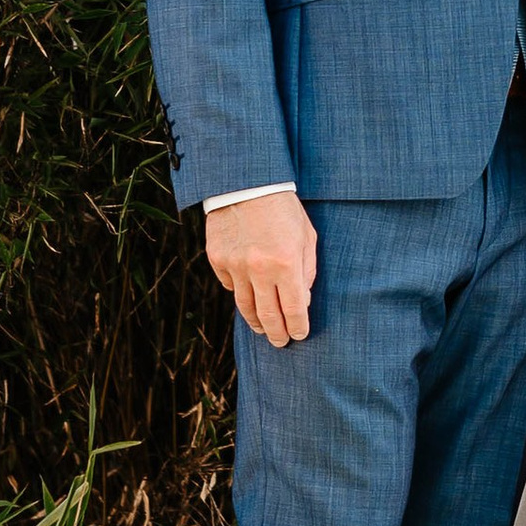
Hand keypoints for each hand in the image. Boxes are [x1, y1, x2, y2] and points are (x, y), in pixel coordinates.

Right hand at [208, 189, 316, 343]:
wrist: (248, 183)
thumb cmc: (284, 209)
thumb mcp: (306, 236)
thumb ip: (307, 271)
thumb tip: (303, 302)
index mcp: (286, 263)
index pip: (293, 309)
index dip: (298, 327)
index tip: (300, 335)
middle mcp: (259, 269)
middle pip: (268, 316)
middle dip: (277, 334)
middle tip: (281, 342)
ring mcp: (235, 266)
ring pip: (245, 307)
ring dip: (256, 323)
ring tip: (263, 330)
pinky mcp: (218, 259)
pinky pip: (229, 286)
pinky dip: (240, 293)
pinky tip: (248, 296)